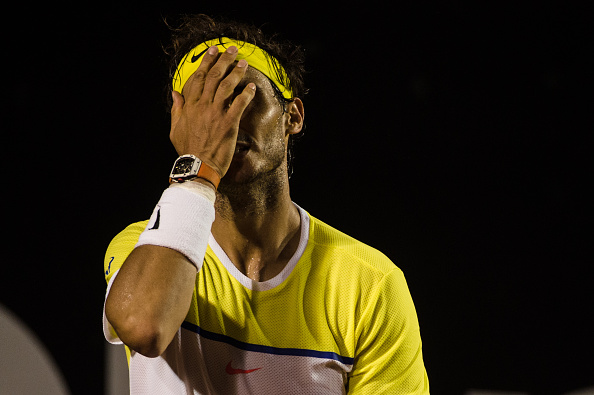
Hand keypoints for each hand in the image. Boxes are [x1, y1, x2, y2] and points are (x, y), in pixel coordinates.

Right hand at [169, 46, 255, 177]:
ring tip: (243, 63)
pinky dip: (246, 93)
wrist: (198, 166)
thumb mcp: (175, 128)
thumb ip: (177, 109)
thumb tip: (175, 94)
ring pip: (227, 86)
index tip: (212, 52)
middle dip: (223, 60)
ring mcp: (216, 113)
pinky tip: (251, 86)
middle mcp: (202, 106)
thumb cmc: (188, 150)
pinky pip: (239, 103)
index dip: (206, 63)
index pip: (198, 78)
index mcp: (190, 106)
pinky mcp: (229, 123)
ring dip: (236, 72)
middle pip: (213, 77)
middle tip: (231, 50)